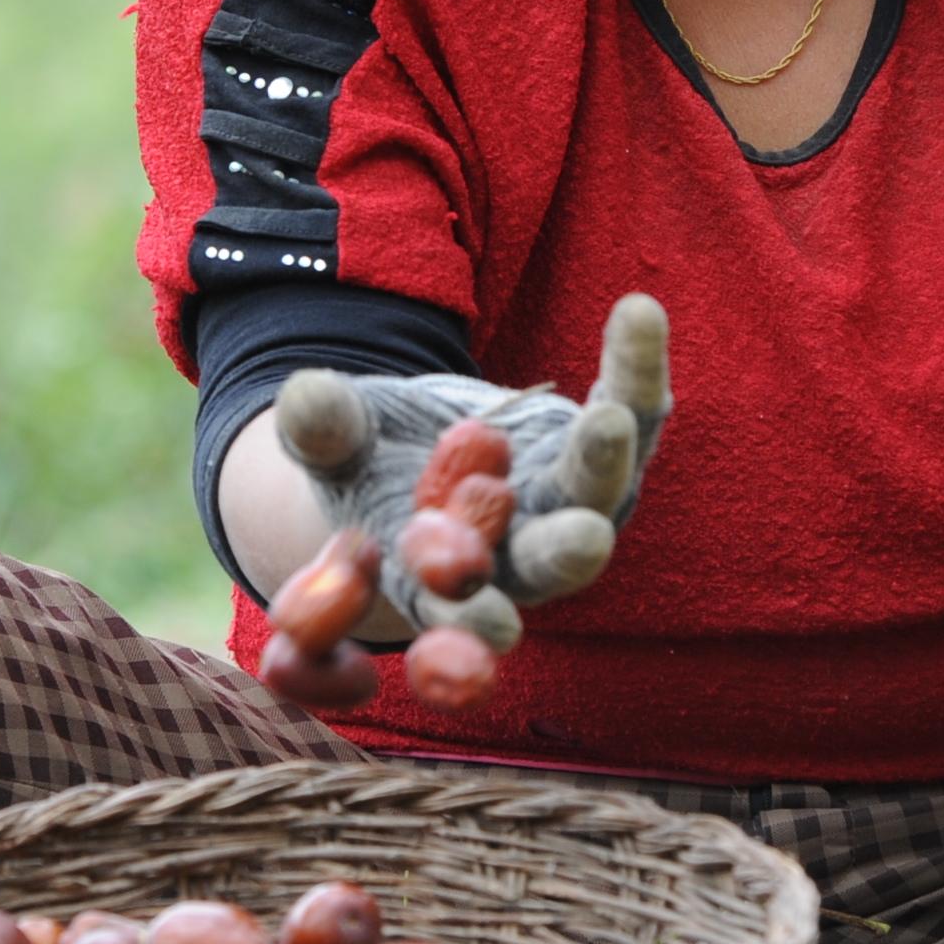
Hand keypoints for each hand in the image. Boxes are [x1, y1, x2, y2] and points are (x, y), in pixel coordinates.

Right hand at [270, 293, 670, 649]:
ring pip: (598, 493)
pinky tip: (638, 312)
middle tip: (587, 539)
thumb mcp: (339, 445)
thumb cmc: (367, 463)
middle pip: (544, 566)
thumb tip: (305, 396)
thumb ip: (324, 430)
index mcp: (437, 584)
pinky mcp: (603, 456)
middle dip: (564, 553)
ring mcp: (567, 509)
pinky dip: (634, 367)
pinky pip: (633, 412)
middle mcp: (515, 560)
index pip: (454, 619)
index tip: (494, 630)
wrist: (423, 448)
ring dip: (606, 457)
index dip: (470, 630)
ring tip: (609, 416)